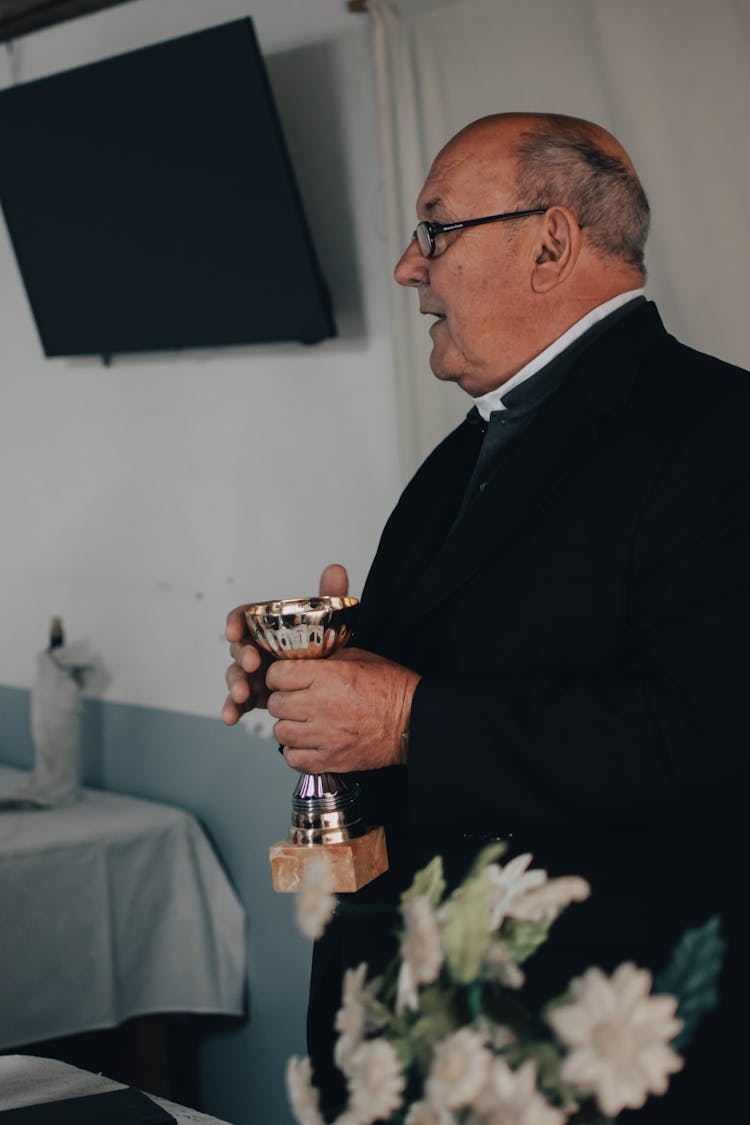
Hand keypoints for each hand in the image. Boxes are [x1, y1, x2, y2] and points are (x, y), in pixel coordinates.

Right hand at [221, 563, 349, 725]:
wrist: (329, 679)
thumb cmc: (320, 645)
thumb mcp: (326, 621)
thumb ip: (329, 595)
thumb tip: (335, 569)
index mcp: (266, 626)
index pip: (243, 618)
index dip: (235, 623)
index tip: (235, 632)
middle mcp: (255, 647)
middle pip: (239, 648)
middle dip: (242, 655)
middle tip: (252, 664)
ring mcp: (252, 673)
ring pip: (236, 676)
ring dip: (235, 685)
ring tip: (242, 696)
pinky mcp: (254, 695)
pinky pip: (238, 702)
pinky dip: (232, 709)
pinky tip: (230, 717)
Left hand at [266, 647, 420, 772]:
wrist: (412, 721)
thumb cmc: (390, 688)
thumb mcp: (357, 657)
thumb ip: (324, 658)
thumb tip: (299, 660)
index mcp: (327, 677)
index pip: (277, 674)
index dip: (278, 675)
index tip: (285, 678)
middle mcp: (321, 705)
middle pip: (275, 704)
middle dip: (282, 699)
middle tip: (295, 699)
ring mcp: (324, 735)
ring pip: (280, 732)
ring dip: (288, 726)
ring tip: (302, 722)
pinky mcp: (330, 759)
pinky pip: (293, 758)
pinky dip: (296, 751)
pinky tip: (307, 742)